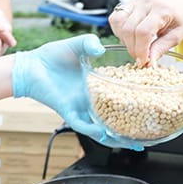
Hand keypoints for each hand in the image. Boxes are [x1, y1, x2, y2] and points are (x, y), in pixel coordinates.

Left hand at [10, 35, 140, 149]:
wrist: (31, 66)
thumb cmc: (52, 56)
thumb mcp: (77, 44)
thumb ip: (90, 43)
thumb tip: (101, 50)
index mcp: (99, 84)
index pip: (122, 94)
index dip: (136, 99)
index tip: (151, 101)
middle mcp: (93, 98)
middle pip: (116, 116)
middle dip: (132, 125)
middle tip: (148, 131)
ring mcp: (82, 107)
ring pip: (102, 126)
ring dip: (117, 134)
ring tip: (132, 140)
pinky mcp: (69, 112)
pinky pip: (83, 126)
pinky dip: (94, 131)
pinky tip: (105, 133)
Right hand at [108, 0, 182, 64]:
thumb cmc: (182, 20)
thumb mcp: (177, 36)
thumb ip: (161, 48)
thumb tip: (148, 63)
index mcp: (161, 9)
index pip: (143, 32)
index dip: (140, 50)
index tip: (143, 61)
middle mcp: (146, 2)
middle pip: (129, 29)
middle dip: (132, 48)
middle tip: (141, 57)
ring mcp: (135, 1)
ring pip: (118, 23)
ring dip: (124, 40)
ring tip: (137, 46)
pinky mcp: (129, 4)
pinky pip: (115, 18)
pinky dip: (119, 32)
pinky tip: (131, 37)